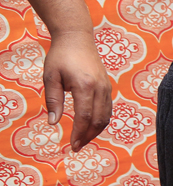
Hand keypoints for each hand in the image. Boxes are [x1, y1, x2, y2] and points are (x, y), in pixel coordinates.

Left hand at [42, 30, 111, 150]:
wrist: (77, 38)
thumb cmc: (61, 56)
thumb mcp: (50, 76)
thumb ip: (53, 100)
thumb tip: (53, 122)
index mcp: (85, 86)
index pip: (84, 117)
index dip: (78, 133)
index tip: (72, 145)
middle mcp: (100, 88)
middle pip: (98, 120)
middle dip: (88, 136)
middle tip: (77, 147)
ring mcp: (107, 88)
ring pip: (106, 117)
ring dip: (95, 131)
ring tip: (83, 139)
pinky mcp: (108, 87)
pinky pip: (108, 109)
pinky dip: (101, 121)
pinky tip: (91, 126)